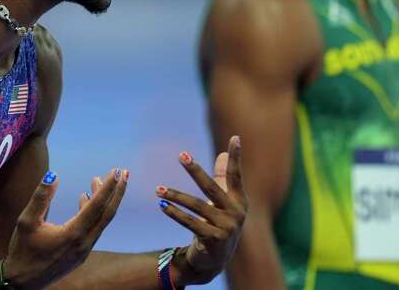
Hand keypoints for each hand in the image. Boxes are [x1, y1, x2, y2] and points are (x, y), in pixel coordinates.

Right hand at [4, 168, 127, 288]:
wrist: (22, 282)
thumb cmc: (22, 251)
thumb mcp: (26, 221)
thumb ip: (41, 197)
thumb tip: (54, 175)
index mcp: (73, 234)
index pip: (97, 205)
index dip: (108, 186)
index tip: (118, 171)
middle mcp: (84, 243)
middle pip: (107, 213)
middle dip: (117, 192)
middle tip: (124, 172)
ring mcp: (84, 250)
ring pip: (100, 221)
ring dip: (103, 200)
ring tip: (97, 180)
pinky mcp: (81, 255)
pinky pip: (93, 229)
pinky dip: (94, 212)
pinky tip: (85, 199)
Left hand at [156, 135, 246, 285]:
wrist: (214, 261)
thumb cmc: (218, 225)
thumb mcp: (223, 203)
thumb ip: (223, 179)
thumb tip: (221, 152)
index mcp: (240, 201)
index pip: (236, 175)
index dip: (235, 157)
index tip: (235, 137)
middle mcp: (236, 213)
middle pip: (212, 187)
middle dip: (195, 170)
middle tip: (181, 155)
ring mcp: (226, 228)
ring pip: (197, 206)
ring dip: (175, 196)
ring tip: (158, 188)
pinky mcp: (213, 240)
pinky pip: (190, 223)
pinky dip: (174, 213)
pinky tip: (161, 205)